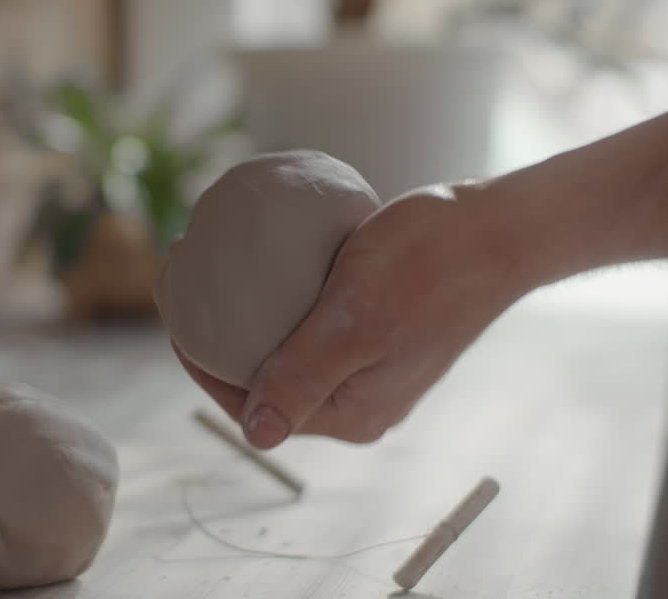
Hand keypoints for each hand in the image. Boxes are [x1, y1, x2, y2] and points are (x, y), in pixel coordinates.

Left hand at [178, 181, 535, 447]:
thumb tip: (254, 437)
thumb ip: (304, 377)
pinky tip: (256, 269)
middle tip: (183, 278)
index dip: (198, 360)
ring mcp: (365, 369)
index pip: (248, 404)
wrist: (495, 231)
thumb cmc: (429, 265)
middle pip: (260, 379)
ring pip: (281, 350)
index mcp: (350, 414)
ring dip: (242, 319)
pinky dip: (276, 303)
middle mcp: (356, 401)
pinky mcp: (373, 334)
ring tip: (208, 270)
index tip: (172, 306)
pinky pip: (307, 327)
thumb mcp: (356, 321)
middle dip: (213, 337)